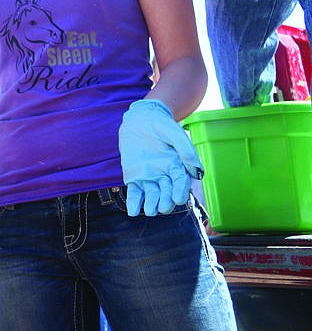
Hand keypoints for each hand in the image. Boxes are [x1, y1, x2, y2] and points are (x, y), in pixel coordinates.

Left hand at [119, 99, 203, 215]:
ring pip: (152, 195)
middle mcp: (165, 175)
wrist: (140, 118)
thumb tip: (196, 171)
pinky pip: (134, 192)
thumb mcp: (174, 134)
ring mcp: (149, 177)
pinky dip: (134, 202)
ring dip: (151, 204)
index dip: (180, 192)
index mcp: (177, 167)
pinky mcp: (134, 177)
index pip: (181, 183)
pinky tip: (133, 211)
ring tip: (150, 210)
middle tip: (162, 207)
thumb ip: (185, 150)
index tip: (179, 199)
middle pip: (167, 193)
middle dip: (166, 202)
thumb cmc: (161, 125)